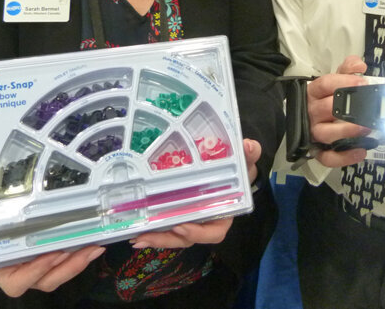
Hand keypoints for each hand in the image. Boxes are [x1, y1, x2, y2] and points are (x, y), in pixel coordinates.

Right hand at [0, 196, 103, 296]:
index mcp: (2, 268)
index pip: (18, 281)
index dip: (36, 272)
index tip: (51, 255)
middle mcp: (23, 270)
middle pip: (47, 279)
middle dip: (68, 267)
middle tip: (85, 249)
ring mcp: (41, 263)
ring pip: (61, 272)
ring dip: (80, 261)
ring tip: (95, 245)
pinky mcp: (54, 253)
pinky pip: (69, 260)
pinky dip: (82, 252)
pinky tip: (96, 239)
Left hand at [130, 138, 261, 249]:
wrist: (231, 168)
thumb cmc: (239, 169)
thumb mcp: (246, 161)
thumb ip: (250, 154)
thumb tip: (248, 146)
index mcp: (224, 214)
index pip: (213, 232)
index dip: (198, 233)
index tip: (181, 225)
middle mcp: (206, 221)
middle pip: (187, 238)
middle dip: (166, 239)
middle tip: (146, 236)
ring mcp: (191, 219)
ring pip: (174, 235)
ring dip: (155, 238)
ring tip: (136, 237)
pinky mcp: (178, 212)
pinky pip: (166, 225)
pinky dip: (152, 228)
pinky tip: (134, 229)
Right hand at [308, 56, 371, 167]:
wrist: (308, 118)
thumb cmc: (326, 98)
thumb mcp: (336, 80)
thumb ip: (347, 69)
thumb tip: (358, 65)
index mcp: (314, 93)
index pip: (324, 84)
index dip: (343, 83)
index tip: (362, 83)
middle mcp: (311, 112)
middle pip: (326, 109)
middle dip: (349, 108)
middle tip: (370, 107)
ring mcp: (313, 133)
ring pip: (326, 134)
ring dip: (348, 131)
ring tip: (366, 128)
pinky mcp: (318, 151)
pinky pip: (327, 157)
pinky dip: (343, 157)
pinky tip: (360, 152)